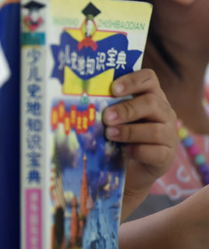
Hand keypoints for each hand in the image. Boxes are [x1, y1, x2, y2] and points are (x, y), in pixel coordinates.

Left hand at [103, 69, 176, 219]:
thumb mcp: (114, 118)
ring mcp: (169, 135)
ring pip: (155, 130)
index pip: (149, 79)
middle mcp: (164, 113)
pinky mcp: (167, 156)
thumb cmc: (119, 136)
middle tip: (106, 117)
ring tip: (109, 134)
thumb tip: (80, 98)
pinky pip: (156, 152)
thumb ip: (107, 106)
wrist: (129, 169)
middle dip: (126, 109)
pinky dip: (138, 151)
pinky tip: (125, 151)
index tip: (113, 88)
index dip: (132, 81)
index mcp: (151, 97)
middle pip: (152, 103)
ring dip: (129, 131)